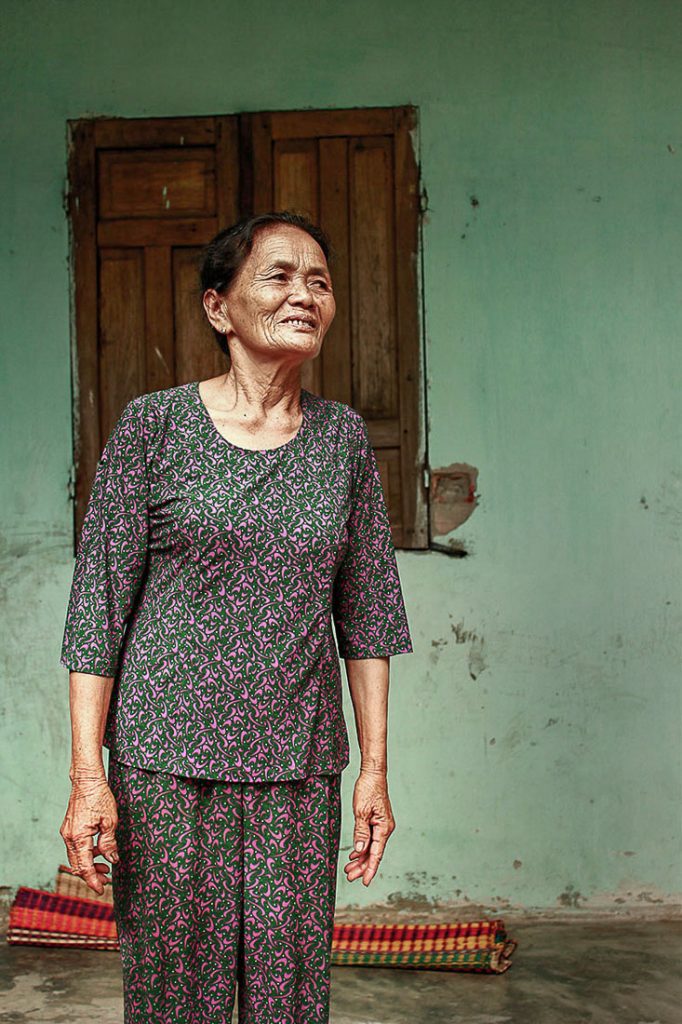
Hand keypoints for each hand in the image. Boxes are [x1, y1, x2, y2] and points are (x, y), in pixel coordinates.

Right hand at [59, 777, 118, 894]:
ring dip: (89, 864)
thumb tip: (112, 859)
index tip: (101, 890)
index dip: (93, 881)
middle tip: (106, 880)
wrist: (87, 780)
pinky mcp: (69, 828)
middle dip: (91, 875)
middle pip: (77, 865)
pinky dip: (86, 853)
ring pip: (76, 857)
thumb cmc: (99, 797)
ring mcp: (67, 832)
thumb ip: (109, 843)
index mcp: (78, 838)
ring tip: (106, 866)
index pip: (84, 867)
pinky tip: (99, 850)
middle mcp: (69, 837)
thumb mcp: (110, 821)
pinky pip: (76, 847)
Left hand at [343, 769, 394, 886]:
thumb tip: (360, 850)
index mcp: (384, 828)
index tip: (365, 882)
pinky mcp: (376, 821)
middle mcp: (385, 829)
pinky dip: (362, 848)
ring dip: (361, 859)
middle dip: (362, 867)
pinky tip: (354, 855)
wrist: (373, 774)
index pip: (377, 854)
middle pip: (374, 853)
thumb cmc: (368, 789)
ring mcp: (381, 825)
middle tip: (349, 877)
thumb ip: (361, 832)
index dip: (370, 869)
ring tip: (349, 869)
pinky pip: (370, 839)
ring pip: (371, 847)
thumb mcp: (361, 812)